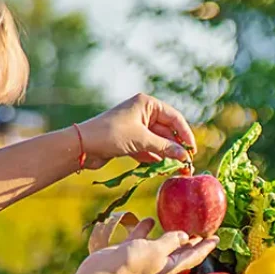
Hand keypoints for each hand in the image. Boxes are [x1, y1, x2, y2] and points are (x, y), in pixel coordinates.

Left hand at [78, 93, 196, 169]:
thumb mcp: (142, 140)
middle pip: (167, 130)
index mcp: (147, 104)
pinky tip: (162, 168)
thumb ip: (165, 147)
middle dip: (176, 147)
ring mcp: (136, 127)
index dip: (185, 134)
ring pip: (158, 141)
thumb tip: (185, 157)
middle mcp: (143, 113)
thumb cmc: (111, 135)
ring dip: (167, 154)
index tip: (192, 150)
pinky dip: (155, 157)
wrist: (81, 146)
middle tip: (187, 164)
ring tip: (177, 169)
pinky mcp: (129, 140)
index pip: (174, 118)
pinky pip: (148, 148)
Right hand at [82, 216, 217, 273]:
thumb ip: (171, 241)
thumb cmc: (132, 263)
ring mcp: (145, 258)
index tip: (217, 238)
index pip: (194, 256)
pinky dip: (147, 229)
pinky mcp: (130, 252)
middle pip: (181, 251)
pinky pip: (142, 238)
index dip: (206, 247)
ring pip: (162, 244)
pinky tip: (150, 220)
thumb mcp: (157, 250)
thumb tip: (184, 236)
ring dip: (171, 235)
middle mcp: (160, 263)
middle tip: (203, 230)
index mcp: (171, 265)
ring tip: (180, 223)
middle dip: (193, 241)